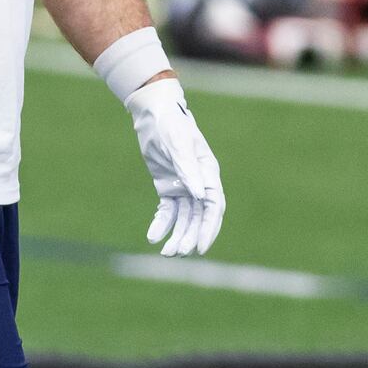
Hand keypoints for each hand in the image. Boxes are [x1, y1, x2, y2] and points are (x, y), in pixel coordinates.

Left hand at [125, 79, 224, 257]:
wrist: (154, 114)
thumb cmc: (170, 124)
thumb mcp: (177, 144)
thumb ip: (188, 169)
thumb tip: (199, 195)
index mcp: (208, 173)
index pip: (213, 207)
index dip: (208, 228)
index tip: (200, 247)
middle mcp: (199, 183)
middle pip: (199, 217)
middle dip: (190, 236)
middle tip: (179, 253)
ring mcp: (184, 186)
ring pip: (184, 218)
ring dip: (177, 235)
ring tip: (167, 253)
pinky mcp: (168, 188)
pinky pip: (167, 212)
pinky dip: (161, 224)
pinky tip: (153, 237)